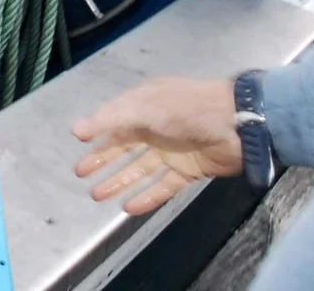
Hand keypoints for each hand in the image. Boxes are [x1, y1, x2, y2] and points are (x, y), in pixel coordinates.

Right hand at [71, 77, 243, 214]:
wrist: (237, 124)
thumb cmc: (187, 109)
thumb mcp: (143, 107)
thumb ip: (109, 120)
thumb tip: (76, 130)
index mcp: (145, 107)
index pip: (115, 122)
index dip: (97, 133)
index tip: (78, 143)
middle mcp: (156, 129)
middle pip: (123, 148)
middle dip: (102, 161)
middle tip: (81, 174)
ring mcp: (172, 152)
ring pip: (139, 170)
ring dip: (118, 182)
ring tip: (96, 195)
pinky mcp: (188, 172)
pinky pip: (162, 186)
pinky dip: (146, 197)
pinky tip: (127, 207)